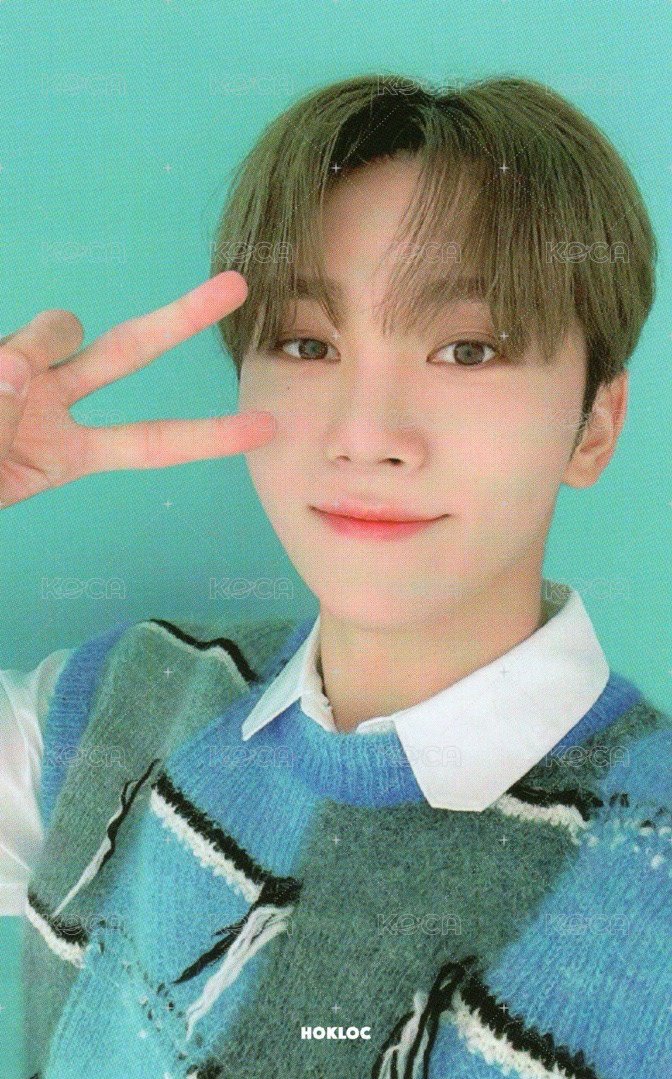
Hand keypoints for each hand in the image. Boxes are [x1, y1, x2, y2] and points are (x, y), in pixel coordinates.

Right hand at [0, 271, 275, 507]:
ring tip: (2, 382)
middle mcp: (52, 401)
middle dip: (183, 318)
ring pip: (61, 328)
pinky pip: (10, 343)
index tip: (267, 427)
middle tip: (239, 286)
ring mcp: (20, 369)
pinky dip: (2, 359)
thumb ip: (7, 428)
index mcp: (67, 452)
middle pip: (130, 350)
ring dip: (38, 347)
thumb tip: (18, 372)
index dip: (209, 437)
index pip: (151, 443)